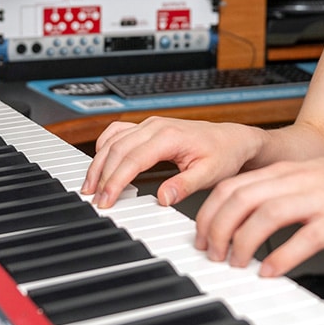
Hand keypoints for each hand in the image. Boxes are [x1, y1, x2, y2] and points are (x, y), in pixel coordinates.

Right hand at [82, 117, 264, 208]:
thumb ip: (185, 186)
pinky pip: (118, 132)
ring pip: (113, 140)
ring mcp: (150, 124)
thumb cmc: (224, 154)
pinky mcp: (148, 127)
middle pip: (116, 149)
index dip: (114, 181)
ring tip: (90, 186)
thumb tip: (162, 198)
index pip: (131, 159)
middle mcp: (155, 126)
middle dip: (101, 176)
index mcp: (169, 136)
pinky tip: (101, 163)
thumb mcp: (210, 173)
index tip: (106, 200)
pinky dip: (105, 147)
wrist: (233, 139)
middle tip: (95, 199)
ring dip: (99, 162)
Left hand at [195, 152, 323, 276]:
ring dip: (242, 243)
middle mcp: (297, 180)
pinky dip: (280, 257)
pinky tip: (270, 272)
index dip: (208, 213)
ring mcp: (318, 198)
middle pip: (239, 199)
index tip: (201, 237)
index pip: (231, 186)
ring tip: (236, 264)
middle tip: (212, 255)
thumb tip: (247, 216)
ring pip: (264, 215)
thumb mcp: (311, 177)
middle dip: (216, 229)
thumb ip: (280, 191)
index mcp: (286, 171)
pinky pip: (303, 238)